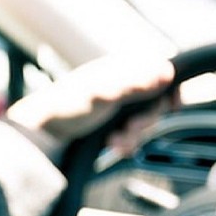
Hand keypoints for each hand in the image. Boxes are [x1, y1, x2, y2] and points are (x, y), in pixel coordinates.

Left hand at [3, 53, 175, 157]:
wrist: (41, 135)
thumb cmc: (66, 105)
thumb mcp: (102, 92)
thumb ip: (133, 83)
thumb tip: (167, 71)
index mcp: (121, 69)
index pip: (160, 72)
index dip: (170, 89)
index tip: (174, 105)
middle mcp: (121, 87)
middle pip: (156, 102)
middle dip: (146, 119)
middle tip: (130, 127)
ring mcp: (117, 108)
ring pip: (144, 123)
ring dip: (133, 135)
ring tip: (114, 139)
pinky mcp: (111, 127)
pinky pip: (133, 138)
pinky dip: (126, 144)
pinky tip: (113, 146)